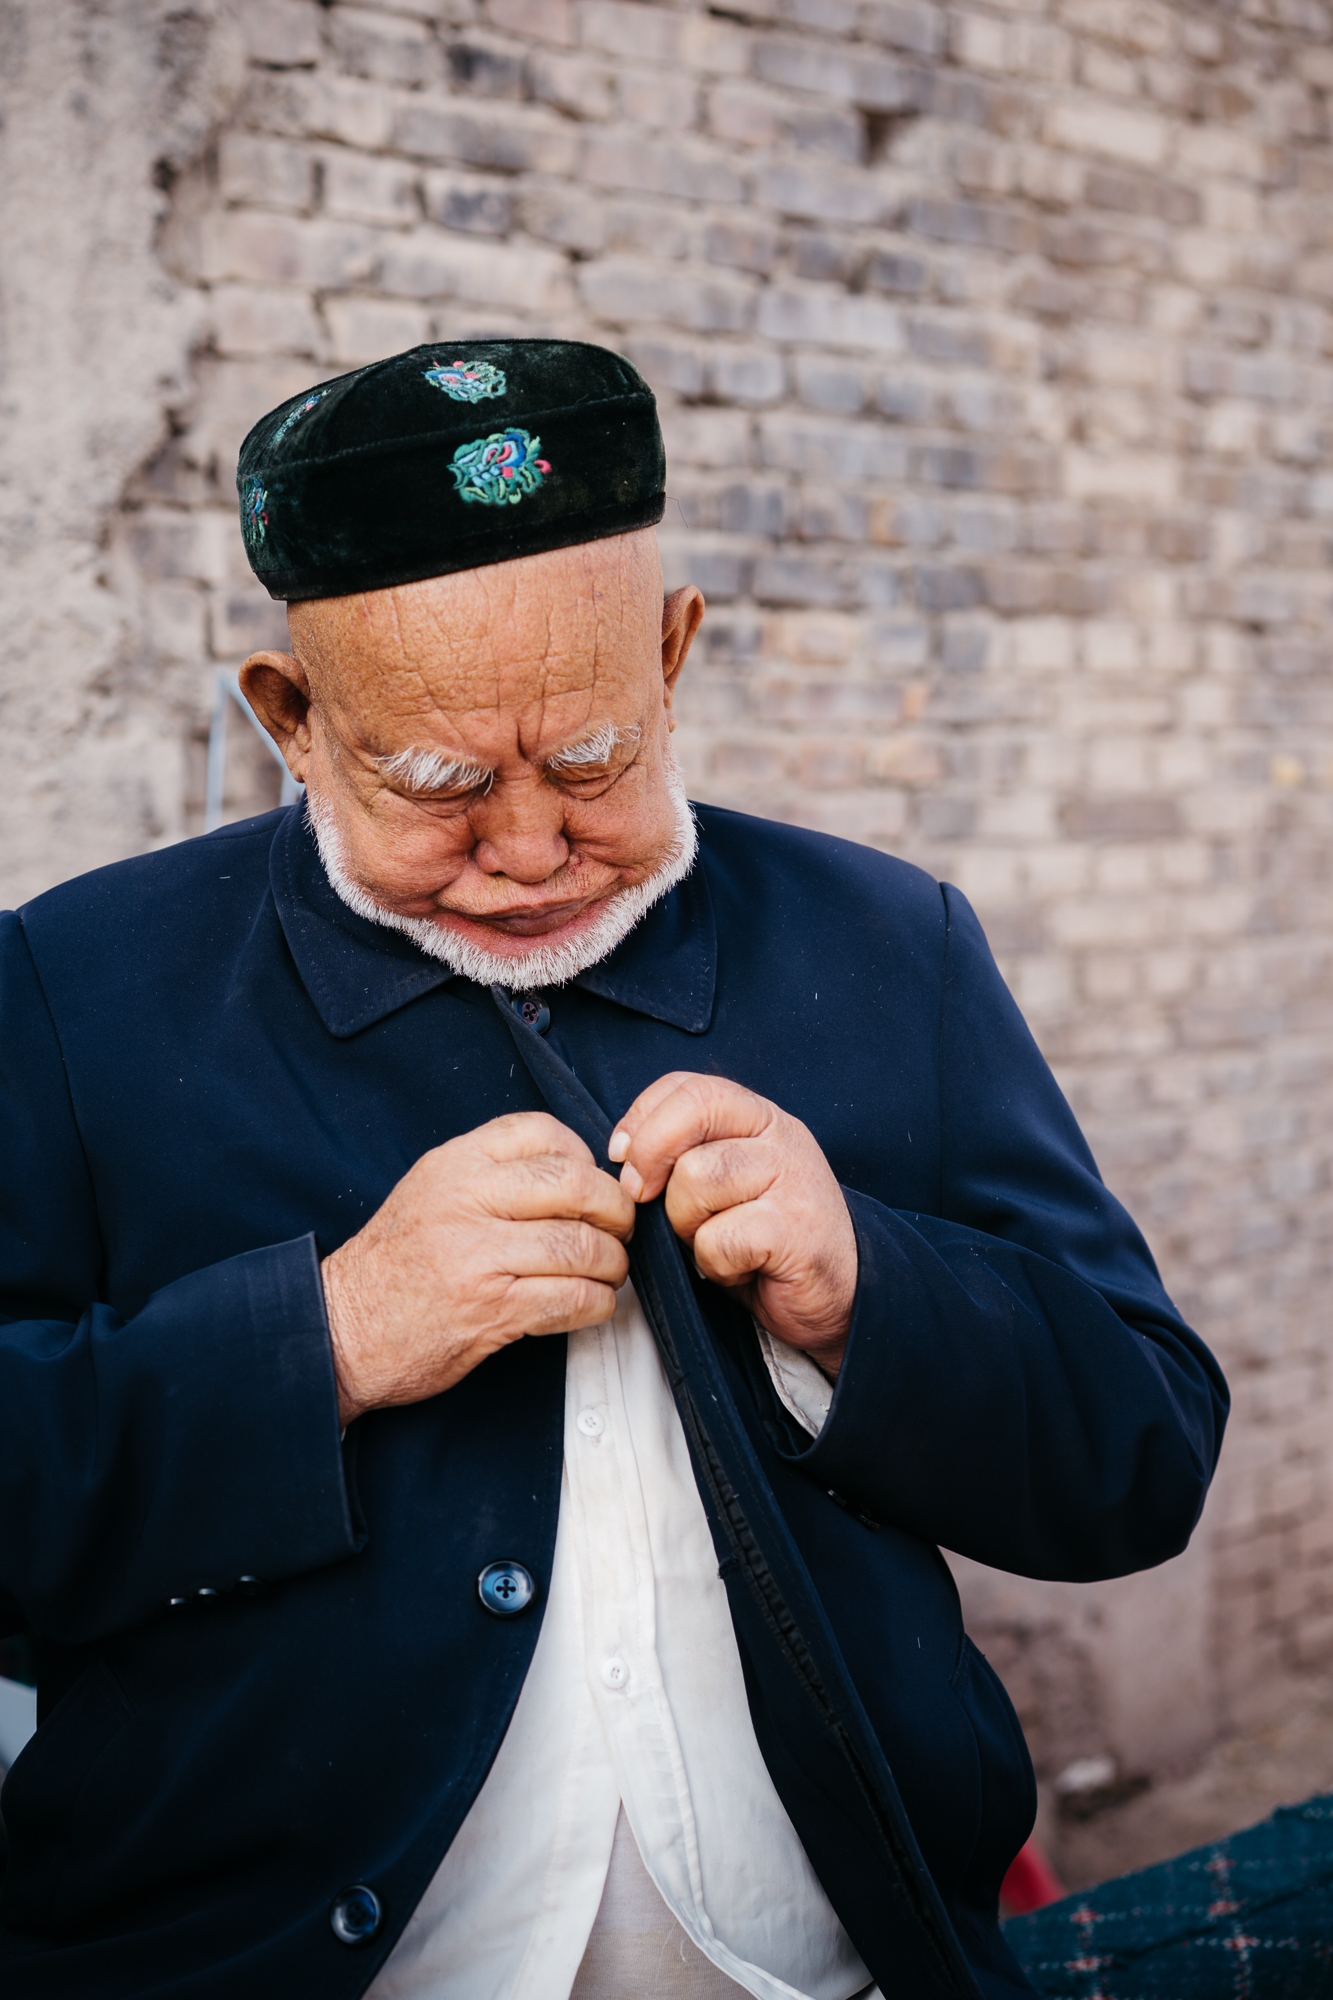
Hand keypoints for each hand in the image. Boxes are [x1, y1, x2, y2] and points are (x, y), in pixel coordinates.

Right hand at [322, 1112, 634, 1424]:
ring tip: (608, 1271)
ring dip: (611, 1263)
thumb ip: (491, 1175)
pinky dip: (597, 1303)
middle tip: (620, 1228)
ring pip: (581, 1245)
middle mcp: (466, 1201)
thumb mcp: (429, 1191)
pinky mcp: (492, 1309)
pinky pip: (571, 1298)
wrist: (343, 1328)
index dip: (584, 1156)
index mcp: (454, 1165)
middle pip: (575, 1184)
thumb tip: (574, 1172)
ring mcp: (479, 1255)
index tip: (592, 1183)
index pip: (541, 1132)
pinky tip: (592, 1303)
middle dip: (614, 1209)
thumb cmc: (392, 1265)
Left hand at [608, 1074, 856, 1372]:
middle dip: (650, 1159)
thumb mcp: (724, 1183)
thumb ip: (685, 1154)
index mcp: (759, 1118)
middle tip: (645, 1198)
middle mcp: (780, 1137)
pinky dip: (715, 1264)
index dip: (642, 1118)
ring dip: (687, 1224)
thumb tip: (623, 1154)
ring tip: (716, 1241)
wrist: (840, 1293)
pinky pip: (719, 1239)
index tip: (622, 1156)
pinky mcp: (796, 1231)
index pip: (690, 1086)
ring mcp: (793, 1180)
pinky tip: (741, 1268)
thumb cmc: (767, 1239)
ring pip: (695, 1180)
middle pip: (688, 1120)